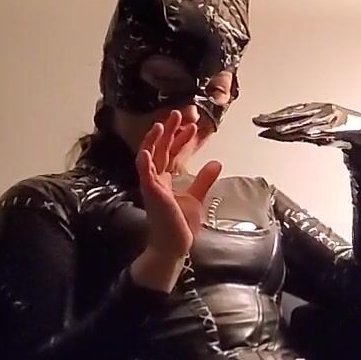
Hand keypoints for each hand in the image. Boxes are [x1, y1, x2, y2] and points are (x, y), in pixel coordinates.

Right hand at [135, 108, 220, 283]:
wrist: (174, 246)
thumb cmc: (180, 225)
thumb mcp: (197, 197)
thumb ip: (204, 179)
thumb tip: (216, 162)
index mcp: (164, 179)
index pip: (171, 152)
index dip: (180, 138)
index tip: (192, 126)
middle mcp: (155, 179)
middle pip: (160, 149)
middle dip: (168, 131)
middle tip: (179, 114)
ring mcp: (152, 185)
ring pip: (149, 156)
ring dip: (155, 140)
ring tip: (163, 124)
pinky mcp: (151, 193)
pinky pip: (144, 174)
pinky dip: (144, 161)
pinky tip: (146, 150)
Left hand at [251, 102, 360, 149]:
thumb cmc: (341, 132)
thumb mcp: (316, 132)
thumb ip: (300, 132)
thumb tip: (278, 134)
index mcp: (313, 109)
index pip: (289, 113)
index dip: (274, 116)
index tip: (258, 120)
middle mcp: (319, 110)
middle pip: (293, 115)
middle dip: (275, 119)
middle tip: (258, 121)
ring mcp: (329, 117)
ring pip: (306, 122)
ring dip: (291, 126)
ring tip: (275, 130)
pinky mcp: (338, 126)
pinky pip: (323, 129)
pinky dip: (314, 131)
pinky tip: (304, 133)